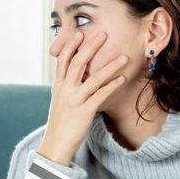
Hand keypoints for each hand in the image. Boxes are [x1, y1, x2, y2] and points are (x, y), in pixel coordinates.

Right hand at [38, 31, 128, 164]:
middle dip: (90, 47)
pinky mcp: (85, 111)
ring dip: (110, 66)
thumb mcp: (60, 101)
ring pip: (93, 78)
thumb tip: (77, 74)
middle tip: (103, 34)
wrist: (56, 145)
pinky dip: (112, 85)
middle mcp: (65, 90)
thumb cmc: (60, 123)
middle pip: (77, 63)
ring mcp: (75, 100)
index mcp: (58, 86)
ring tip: (124, 57)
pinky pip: (101, 95)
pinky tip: (122, 79)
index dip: (71, 46)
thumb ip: (67, 86)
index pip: (63, 60)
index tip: (80, 33)